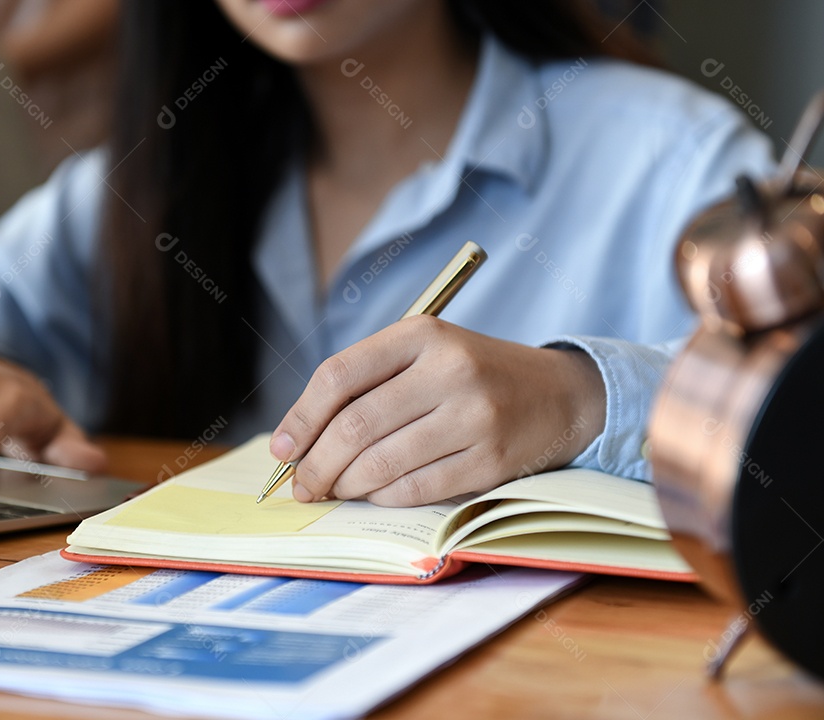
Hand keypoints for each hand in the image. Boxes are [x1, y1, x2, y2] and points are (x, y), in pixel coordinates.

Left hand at [270, 316, 605, 505]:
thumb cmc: (473, 375)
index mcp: (422, 335)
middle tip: (303, 486)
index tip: (281, 451)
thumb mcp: (424, 354)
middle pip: (354, 426)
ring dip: (345, 486)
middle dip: (316, 466)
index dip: (300, 418)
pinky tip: (376, 494)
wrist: (559, 393)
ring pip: (381, 464)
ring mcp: (474, 416)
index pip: (339, 375)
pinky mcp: (491, 459)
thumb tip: (298, 440)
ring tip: (335, 490)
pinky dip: (384, 497)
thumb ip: (367, 383)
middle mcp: (449, 370)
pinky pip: (416, 489)